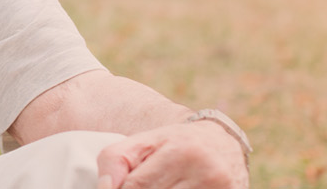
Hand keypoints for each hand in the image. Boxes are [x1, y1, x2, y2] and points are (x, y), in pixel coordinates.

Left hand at [95, 120, 246, 188]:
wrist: (223, 145)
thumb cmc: (174, 144)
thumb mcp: (143, 142)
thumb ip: (116, 160)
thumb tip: (104, 188)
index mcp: (180, 152)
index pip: (137, 186)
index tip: (118, 187)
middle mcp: (205, 172)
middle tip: (148, 183)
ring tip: (164, 184)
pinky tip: (175, 188)